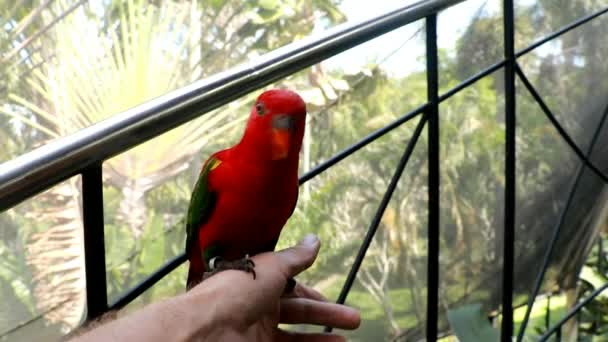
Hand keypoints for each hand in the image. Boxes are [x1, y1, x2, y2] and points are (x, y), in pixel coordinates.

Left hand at [188, 234, 359, 340]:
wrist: (208, 327)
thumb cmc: (237, 289)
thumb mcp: (272, 266)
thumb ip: (296, 257)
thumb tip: (315, 239)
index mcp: (260, 283)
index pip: (292, 289)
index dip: (314, 295)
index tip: (333, 301)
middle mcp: (259, 307)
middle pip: (299, 312)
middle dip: (327, 315)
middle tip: (355, 320)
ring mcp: (257, 332)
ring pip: (295, 337)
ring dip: (320, 339)